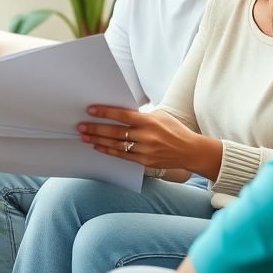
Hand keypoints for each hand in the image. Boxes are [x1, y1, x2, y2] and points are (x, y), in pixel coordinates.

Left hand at [78, 105, 221, 176]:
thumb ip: (141, 116)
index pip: (123, 115)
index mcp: (149, 121)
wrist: (190, 151)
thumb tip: (120, 113)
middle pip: (116, 132)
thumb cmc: (174, 130)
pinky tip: (98, 147)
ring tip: (85, 136)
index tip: (91, 110)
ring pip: (116, 145)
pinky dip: (109, 151)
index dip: (105, 113)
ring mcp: (145, 150)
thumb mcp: (160, 116)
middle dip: (96, 129)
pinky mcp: (145, 162)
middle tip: (81, 126)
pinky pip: (123, 156)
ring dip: (98, 141)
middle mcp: (146, 136)